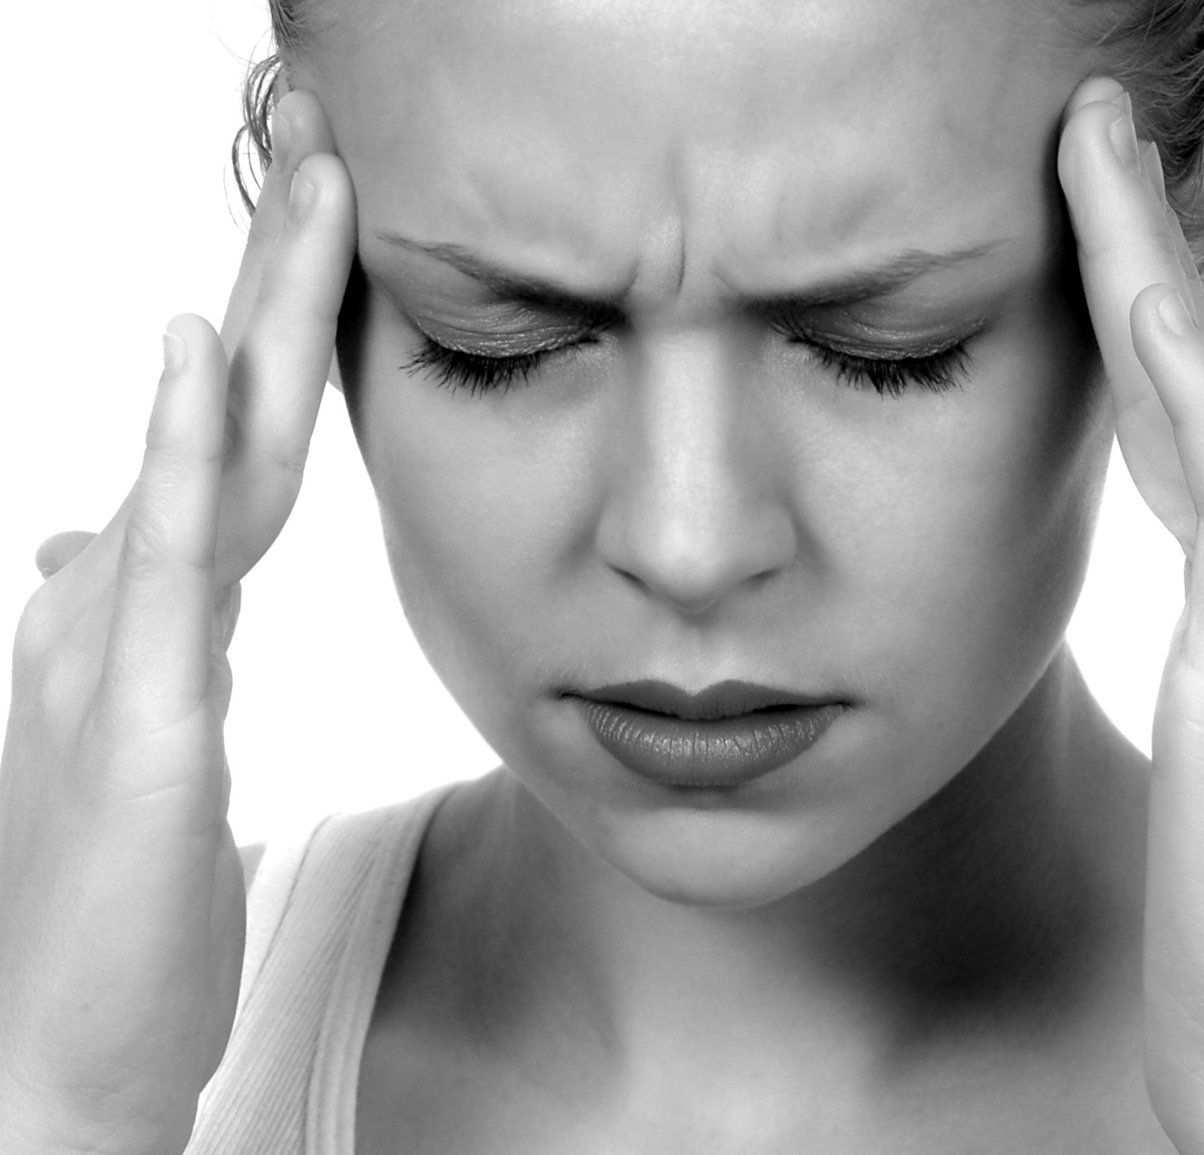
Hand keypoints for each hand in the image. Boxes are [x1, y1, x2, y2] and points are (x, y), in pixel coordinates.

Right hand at [0, 93, 354, 1153]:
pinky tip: (187, 351)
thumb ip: (135, 626)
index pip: (238, 433)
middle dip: (281, 273)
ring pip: (206, 446)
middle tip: (332, 145)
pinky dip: (172, 447)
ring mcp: (122, 648)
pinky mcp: (139, 719)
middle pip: (225, 406)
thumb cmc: (113, 896)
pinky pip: (162, 560)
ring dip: (256, 310)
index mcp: (151, 604)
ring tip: (311, 186)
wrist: (59, 1046)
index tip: (342, 216)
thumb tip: (96, 535)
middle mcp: (123, 598)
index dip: (283, 323)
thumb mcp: (136, 729)